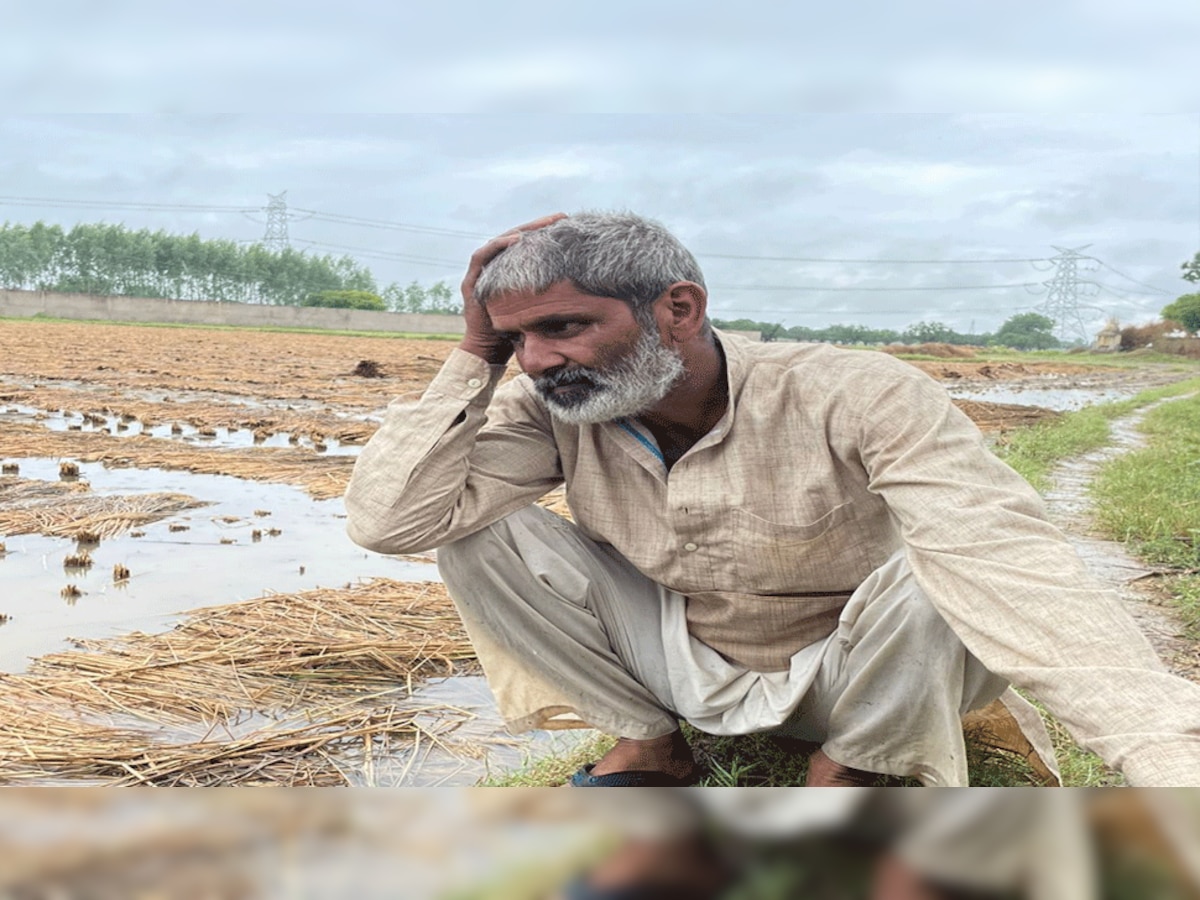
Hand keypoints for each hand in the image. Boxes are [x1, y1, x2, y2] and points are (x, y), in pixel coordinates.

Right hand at [459, 213, 565, 363]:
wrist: (489, 353)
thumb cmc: (517, 333)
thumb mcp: (540, 310)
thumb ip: (552, 296)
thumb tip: (585, 289)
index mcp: (511, 272)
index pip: (528, 246)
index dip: (547, 234)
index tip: (570, 225)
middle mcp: (495, 269)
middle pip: (516, 238)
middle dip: (538, 227)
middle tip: (561, 218)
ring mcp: (481, 274)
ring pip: (500, 242)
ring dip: (521, 231)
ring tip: (543, 225)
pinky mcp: (471, 282)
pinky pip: (482, 257)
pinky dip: (498, 246)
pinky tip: (517, 240)